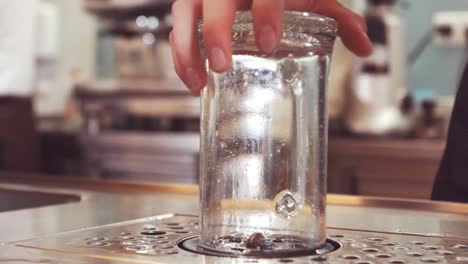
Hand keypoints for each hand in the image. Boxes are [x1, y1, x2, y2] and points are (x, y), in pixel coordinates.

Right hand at [170, 0, 372, 94]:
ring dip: (186, 49)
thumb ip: (337, 17)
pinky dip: (180, 55)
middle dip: (215, 31)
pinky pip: (177, 28)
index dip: (265, 12)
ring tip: (199, 83)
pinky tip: (192, 81)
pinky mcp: (192, 6)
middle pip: (215, 0)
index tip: (268, 42)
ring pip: (184, 12)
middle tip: (222, 65)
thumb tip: (365, 46)